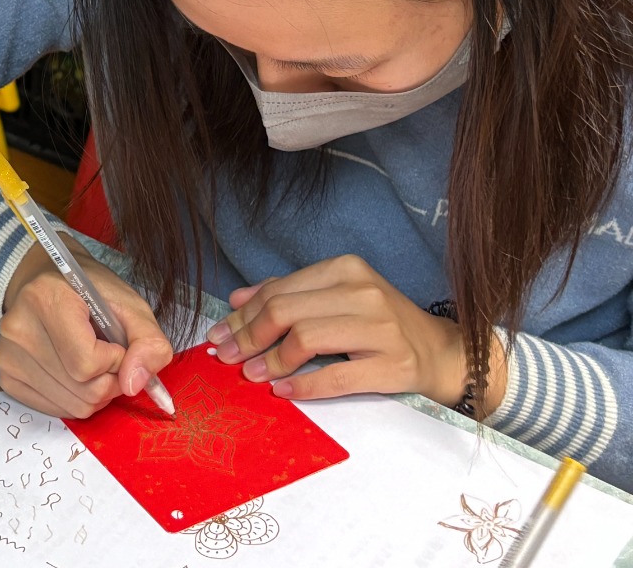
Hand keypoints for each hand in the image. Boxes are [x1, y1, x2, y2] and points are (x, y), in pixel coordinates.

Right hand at [0, 235, 173, 418]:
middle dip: (110, 381)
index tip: (115, 342)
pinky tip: (72, 372)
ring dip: (94, 393)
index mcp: (46, 298)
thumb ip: (148, 343)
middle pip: (83, 390)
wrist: (49, 282)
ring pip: (72, 406)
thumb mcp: (131, 306)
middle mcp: (18, 328)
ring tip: (90, 361)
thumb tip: (134, 385)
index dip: (116, 360)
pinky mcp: (6, 376)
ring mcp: (7, 354)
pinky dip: (75, 399)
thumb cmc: (91, 293)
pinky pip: (55, 410)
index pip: (88, 363)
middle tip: (107, 355)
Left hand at [209, 254, 507, 411]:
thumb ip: (288, 293)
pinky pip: (337, 377)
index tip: (218, 335)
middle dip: (248, 337)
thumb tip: (236, 298)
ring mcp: (382, 329)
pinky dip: (303, 386)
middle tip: (227, 357)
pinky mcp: (394, 366)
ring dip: (271, 361)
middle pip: (286, 312)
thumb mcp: (336, 298)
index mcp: (345, 269)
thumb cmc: (380, 324)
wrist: (441, 353)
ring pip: (306, 340)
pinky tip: (282, 390)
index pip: (278, 290)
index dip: (242, 315)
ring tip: (252, 375)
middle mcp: (364, 292)